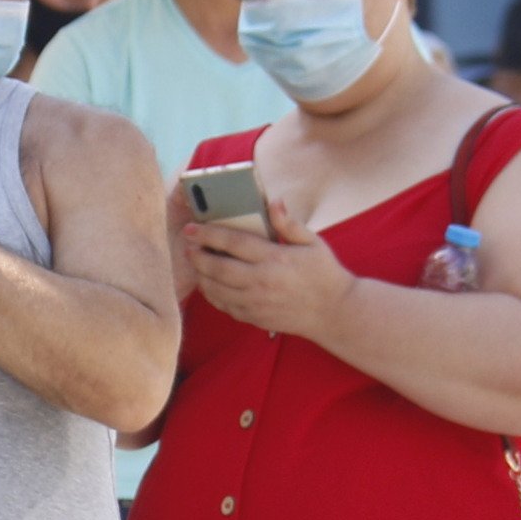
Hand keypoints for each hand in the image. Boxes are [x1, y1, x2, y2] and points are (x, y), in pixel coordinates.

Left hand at [184, 193, 356, 341]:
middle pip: (218, 268)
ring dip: (201, 276)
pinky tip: (209, 284)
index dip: (209, 234)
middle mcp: (262, 282)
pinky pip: (225, 306)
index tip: (193, 228)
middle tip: (187, 246)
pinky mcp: (255, 317)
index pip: (234, 243)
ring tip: (194, 263)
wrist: (333, 312)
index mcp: (275, 259)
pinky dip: (212, 295)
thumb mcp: (312, 243)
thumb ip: (289, 223)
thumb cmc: (324, 273)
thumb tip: (274, 202)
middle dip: (197, 256)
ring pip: (217, 289)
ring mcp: (256, 303)